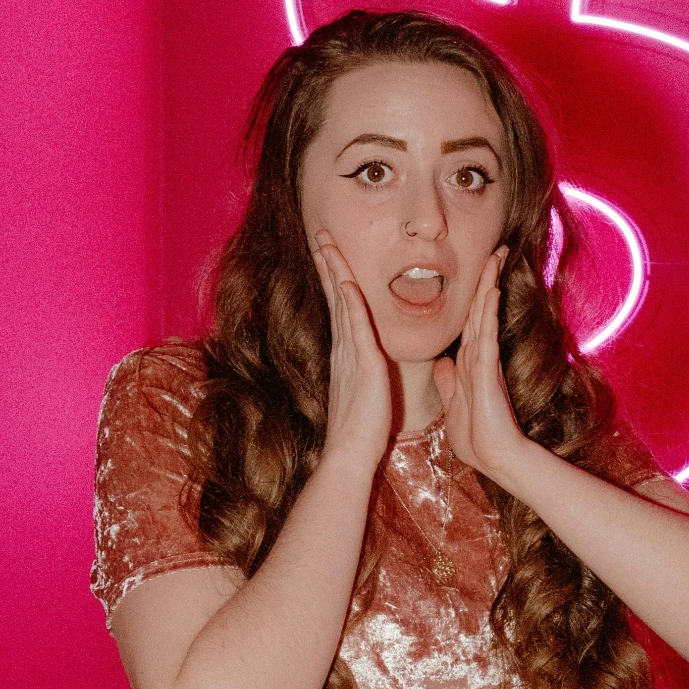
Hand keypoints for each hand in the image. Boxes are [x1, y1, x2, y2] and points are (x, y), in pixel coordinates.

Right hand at [311, 231, 392, 469]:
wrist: (351, 453)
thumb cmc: (361, 432)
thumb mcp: (365, 395)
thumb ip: (365, 376)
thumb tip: (367, 370)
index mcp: (347, 355)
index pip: (341, 308)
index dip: (335, 280)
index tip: (329, 255)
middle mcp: (344, 349)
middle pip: (336, 296)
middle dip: (329, 264)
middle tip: (321, 235)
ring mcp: (351, 354)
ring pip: (343, 303)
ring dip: (335, 271)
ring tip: (327, 243)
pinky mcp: (363, 364)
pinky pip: (356, 326)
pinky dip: (351, 301)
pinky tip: (347, 281)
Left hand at [433, 247, 534, 485]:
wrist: (494, 457)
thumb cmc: (477, 438)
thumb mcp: (454, 405)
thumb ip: (450, 383)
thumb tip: (443, 365)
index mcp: (470, 364)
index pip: (470, 322)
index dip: (473, 297)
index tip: (478, 273)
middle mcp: (479, 357)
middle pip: (481, 310)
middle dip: (487, 279)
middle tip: (495, 250)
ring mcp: (485, 361)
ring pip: (485, 314)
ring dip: (489, 284)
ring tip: (496, 256)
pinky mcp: (488, 370)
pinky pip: (486, 333)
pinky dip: (487, 310)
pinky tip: (491, 289)